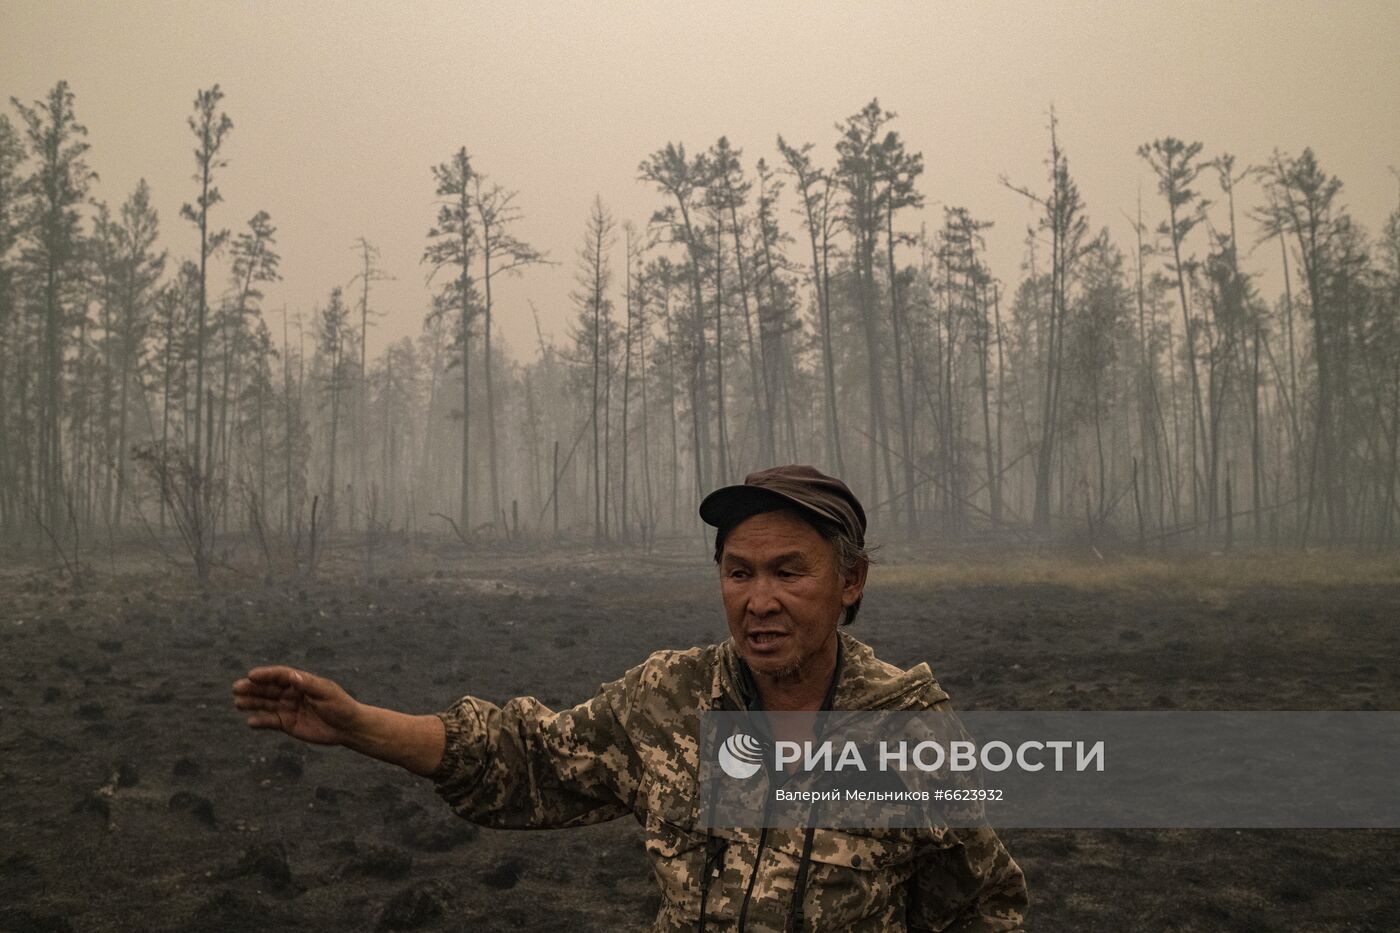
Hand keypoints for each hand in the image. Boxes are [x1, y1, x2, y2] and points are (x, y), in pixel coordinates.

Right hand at [232, 666, 361, 746]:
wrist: (347, 727)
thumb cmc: (340, 706)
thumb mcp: (326, 692)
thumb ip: (308, 685)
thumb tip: (292, 676)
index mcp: (301, 682)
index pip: (280, 675)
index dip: (266, 674)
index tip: (252, 675)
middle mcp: (292, 693)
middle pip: (269, 689)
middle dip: (252, 688)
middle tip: (236, 688)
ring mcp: (288, 708)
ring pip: (266, 704)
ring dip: (252, 702)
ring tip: (238, 703)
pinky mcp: (287, 724)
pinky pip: (270, 722)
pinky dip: (260, 721)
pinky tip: (250, 722)